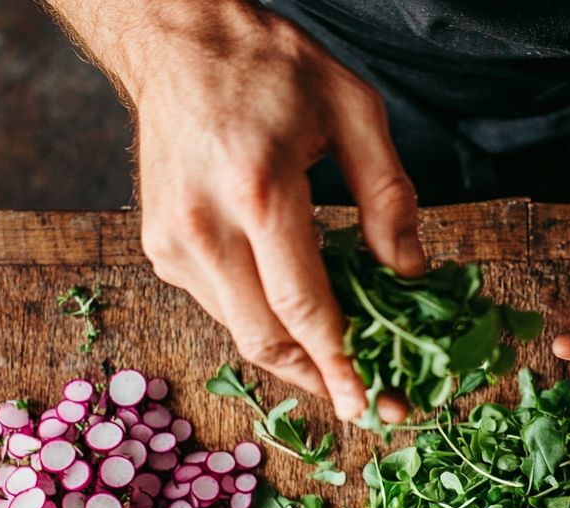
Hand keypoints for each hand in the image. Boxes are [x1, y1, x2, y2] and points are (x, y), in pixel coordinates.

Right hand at [124, 1, 421, 419]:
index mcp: (258, 191)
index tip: (372, 404)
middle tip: (371, 402)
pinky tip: (298, 315)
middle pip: (266, 339)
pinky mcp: (161, 249)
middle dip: (321, 381)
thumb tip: (408, 272)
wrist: (178, 41)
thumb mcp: (353, 108)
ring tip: (344, 362)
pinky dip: (264, 321)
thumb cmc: (270, 67)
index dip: (340, 364)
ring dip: (295, 356)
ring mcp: (174, 243)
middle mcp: (205, 226)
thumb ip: (388, 194)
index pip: (302, 307)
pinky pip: (223, 307)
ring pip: (241, 333)